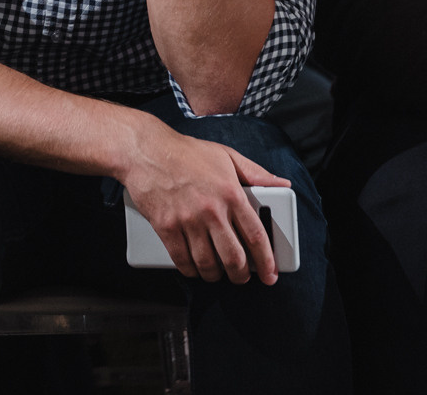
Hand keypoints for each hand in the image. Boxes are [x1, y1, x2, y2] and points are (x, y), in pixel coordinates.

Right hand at [120, 115, 288, 284]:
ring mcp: (187, 221)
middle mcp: (211, 210)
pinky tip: (194, 268)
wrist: (145, 151)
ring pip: (208, 264)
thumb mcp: (226, 156)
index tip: (269, 274)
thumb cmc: (186, 152)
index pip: (256, 237)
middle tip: (241, 277)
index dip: (266, 261)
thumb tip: (281, 183)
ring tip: (217, 273)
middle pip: (234, 258)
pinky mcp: (165, 227)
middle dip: (241, 275)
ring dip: (215, 275)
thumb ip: (256, 173)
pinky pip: (182, 260)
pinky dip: (190, 270)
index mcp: (231, 193)